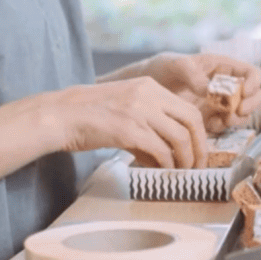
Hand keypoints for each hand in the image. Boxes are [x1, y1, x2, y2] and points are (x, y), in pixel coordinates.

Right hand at [45, 77, 208, 168]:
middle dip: (200, 147)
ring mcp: (139, 111)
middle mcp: (148, 95)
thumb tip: (168, 155)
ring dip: (185, 160)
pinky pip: (160, 150)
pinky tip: (162, 172)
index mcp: (149, 86)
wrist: (61, 115)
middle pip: (192, 121)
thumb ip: (149, 124)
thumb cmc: (89, 115)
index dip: (199, 134)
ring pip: (179, 137)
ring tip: (181, 173)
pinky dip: (166, 164)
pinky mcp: (128, 130)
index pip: (189, 109)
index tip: (199, 152)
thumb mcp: (125, 108)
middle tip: (198, 166)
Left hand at [113, 52, 260, 133]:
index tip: (244, 91)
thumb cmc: (161, 69)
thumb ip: (192, 74)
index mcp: (223, 68)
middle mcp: (226, 87)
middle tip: (236, 111)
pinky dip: (221, 129)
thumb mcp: (174, 65)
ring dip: (237, 119)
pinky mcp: (210, 120)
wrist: (144, 90)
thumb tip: (210, 89)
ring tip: (224, 120)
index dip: (254, 82)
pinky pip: (224, 127)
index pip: (251, 73)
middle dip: (250, 105)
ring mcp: (219, 105)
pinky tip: (208, 127)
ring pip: (242, 114)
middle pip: (253, 96)